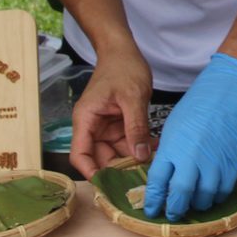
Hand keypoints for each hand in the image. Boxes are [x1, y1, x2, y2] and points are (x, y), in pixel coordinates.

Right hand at [69, 49, 152, 178]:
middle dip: (119, 171)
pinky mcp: (118, 125)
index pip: (80, 155)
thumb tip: (140, 156)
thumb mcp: (133, 97)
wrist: (124, 51)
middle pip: (100, 159)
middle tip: (141, 181)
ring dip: (133, 161)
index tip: (110, 186)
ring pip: (116, 154)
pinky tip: (156, 150)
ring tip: (154, 166)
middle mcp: (92, 127)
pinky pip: (127, 143)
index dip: (91, 173)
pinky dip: (140, 148)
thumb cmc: (122, 67)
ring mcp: (106, 127)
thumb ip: (136, 127)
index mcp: (86, 120)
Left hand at [144, 53, 236, 218]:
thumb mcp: (176, 123)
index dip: (154, 200)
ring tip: (193, 205)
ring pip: (204, 198)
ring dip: (197, 205)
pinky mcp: (234, 163)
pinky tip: (212, 195)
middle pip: (180, 196)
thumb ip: (171, 149)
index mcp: (172, 147)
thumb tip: (170, 170)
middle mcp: (192, 158)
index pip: (158, 182)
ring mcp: (215, 162)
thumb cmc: (203, 99)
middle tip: (172, 214)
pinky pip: (223, 190)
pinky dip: (216, 197)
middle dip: (175, 210)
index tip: (152, 209)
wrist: (234, 86)